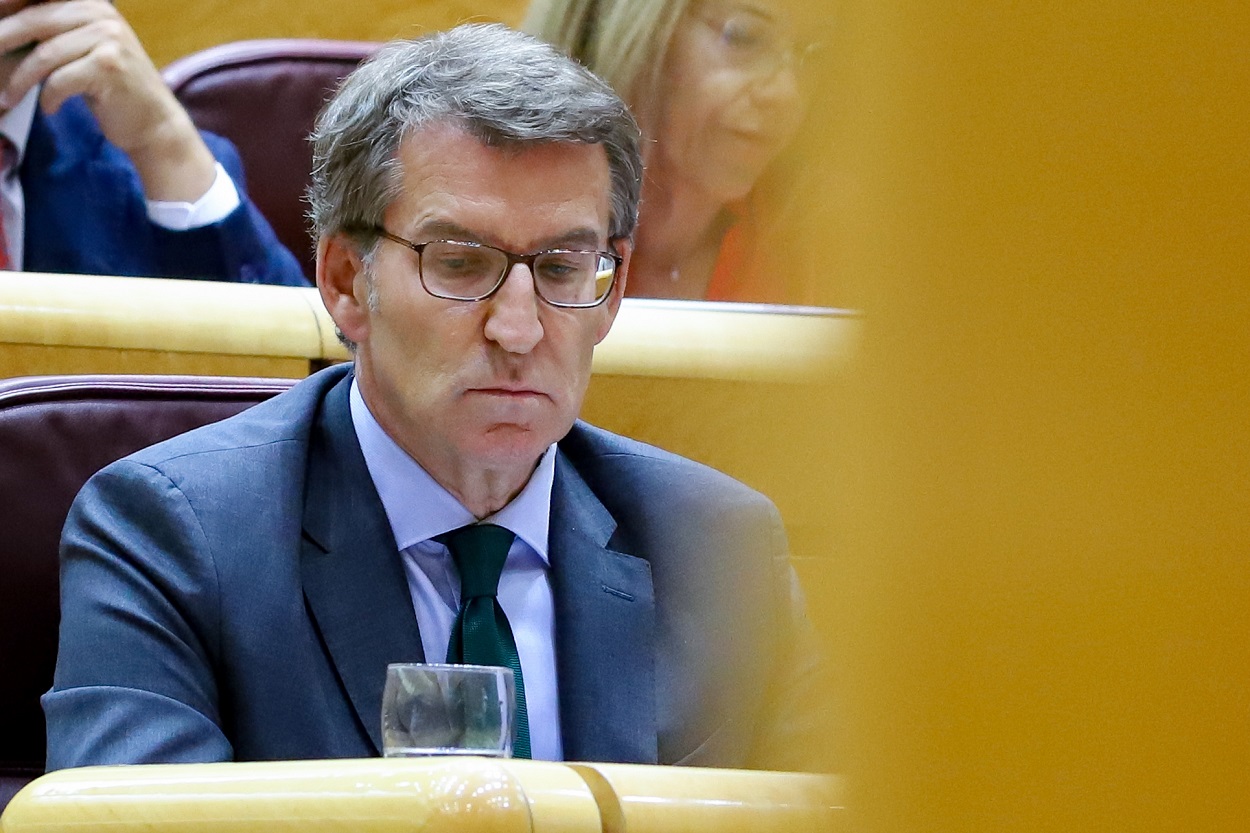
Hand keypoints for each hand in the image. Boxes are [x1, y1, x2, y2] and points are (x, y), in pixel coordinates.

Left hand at [0, 0, 216, 201]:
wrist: (155, 123)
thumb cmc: (113, 91)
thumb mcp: (84, 51)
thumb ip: (52, 33)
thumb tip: (2, 29)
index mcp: (92, 4)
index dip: (7, 9)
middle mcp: (101, 14)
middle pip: (34, 21)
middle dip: (1, 41)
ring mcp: (108, 39)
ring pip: (43, 54)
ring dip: (19, 81)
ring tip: (8, 99)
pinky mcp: (109, 67)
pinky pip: (59, 79)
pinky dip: (47, 98)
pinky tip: (48, 109)